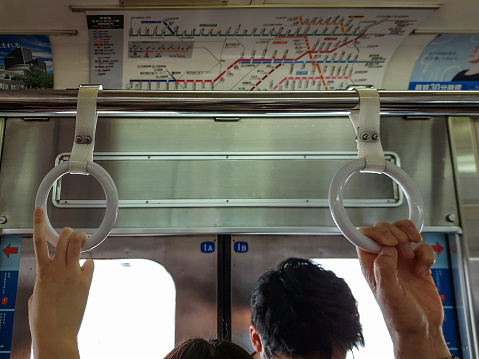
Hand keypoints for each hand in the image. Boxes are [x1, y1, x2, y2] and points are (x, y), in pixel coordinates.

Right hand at [28, 207, 93, 358]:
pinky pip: (89, 264)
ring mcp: (72, 273)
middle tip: (72, 234)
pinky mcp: (85, 281)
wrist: (55, 334)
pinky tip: (85, 270)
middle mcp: (58, 269)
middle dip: (69, 232)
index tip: (38, 211)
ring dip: (81, 239)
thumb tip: (51, 281)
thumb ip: (44, 282)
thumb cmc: (43, 319)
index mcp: (42, 271)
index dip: (37, 223)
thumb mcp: (37, 296)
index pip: (38, 242)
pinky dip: (88, 264)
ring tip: (82, 240)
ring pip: (78, 245)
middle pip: (65, 238)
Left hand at [357, 220, 450, 358]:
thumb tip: (385, 250)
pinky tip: (423, 270)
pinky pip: (422, 247)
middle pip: (385, 230)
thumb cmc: (400, 318)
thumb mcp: (388, 294)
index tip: (389, 241)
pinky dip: (426, 254)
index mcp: (371, 265)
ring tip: (412, 251)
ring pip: (403, 233)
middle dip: (395, 233)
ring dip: (410, 237)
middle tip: (402, 246)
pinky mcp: (418, 265)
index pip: (365, 237)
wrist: (422, 331)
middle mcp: (385, 261)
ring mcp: (402, 262)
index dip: (376, 233)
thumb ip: (384, 270)